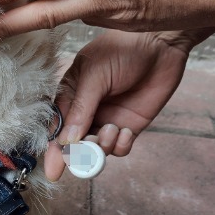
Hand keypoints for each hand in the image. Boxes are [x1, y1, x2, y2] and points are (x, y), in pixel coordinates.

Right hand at [45, 27, 214, 180]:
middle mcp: (85, 110)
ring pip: (96, 149)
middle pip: (74, 144)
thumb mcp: (95, 75)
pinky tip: (125, 132)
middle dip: (79, 154)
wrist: (161, 44)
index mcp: (70, 94)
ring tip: (113, 130)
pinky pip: (119, 148)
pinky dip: (120, 146)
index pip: (56, 126)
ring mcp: (107, 119)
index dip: (54, 149)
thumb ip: (81, 108)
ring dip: (103, 147)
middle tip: (86, 157)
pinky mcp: (128, 126)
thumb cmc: (122, 49)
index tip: (53, 170)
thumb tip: (67, 140)